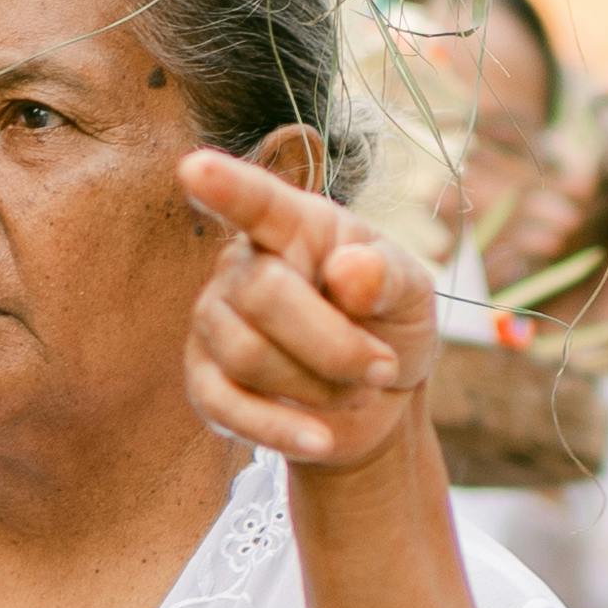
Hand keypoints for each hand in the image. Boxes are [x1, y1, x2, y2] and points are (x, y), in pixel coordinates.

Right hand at [179, 146, 435, 470]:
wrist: (376, 401)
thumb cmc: (389, 325)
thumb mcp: (412, 295)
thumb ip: (389, 276)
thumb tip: (350, 271)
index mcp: (295, 227)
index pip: (257, 202)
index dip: (226, 186)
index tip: (195, 168)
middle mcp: (242, 266)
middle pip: (263, 295)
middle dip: (334, 344)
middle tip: (382, 367)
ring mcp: (215, 322)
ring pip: (246, 355)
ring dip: (319, 386)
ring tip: (355, 391)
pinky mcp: (205, 381)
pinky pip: (227, 407)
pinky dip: (280, 429)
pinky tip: (320, 439)